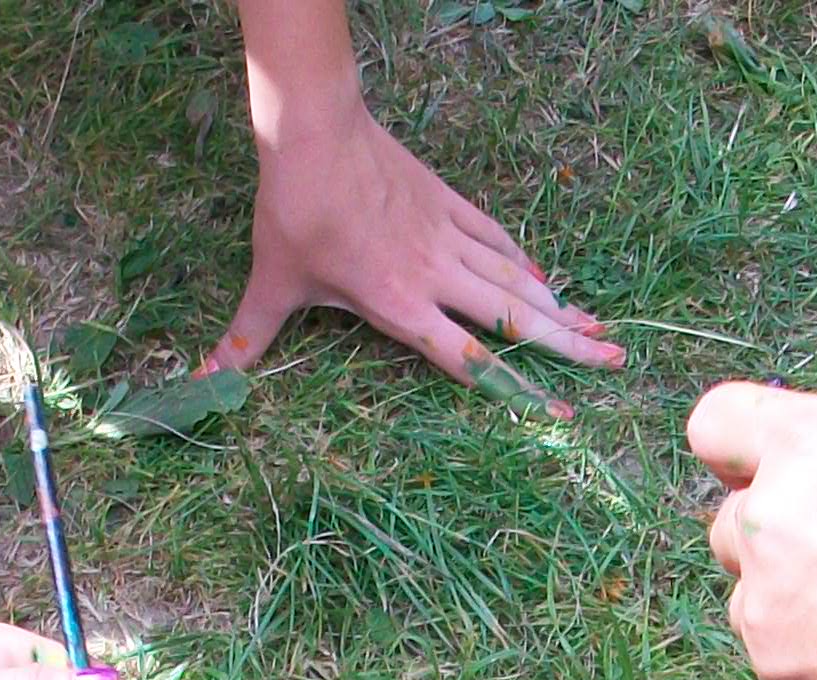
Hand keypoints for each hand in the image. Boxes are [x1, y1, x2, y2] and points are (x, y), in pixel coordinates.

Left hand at [202, 110, 619, 411]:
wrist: (316, 132)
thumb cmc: (294, 212)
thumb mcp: (272, 281)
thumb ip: (248, 335)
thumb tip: (202, 375)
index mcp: (399, 305)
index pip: (467, 358)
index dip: (516, 388)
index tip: (557, 410)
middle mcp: (436, 276)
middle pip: (513, 320)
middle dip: (566, 346)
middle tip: (614, 365)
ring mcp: (448, 237)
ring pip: (516, 281)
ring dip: (560, 307)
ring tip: (602, 331)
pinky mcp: (449, 204)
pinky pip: (498, 241)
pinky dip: (525, 263)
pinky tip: (548, 281)